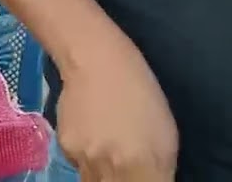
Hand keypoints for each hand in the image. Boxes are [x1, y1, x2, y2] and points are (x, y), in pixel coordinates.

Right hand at [56, 41, 177, 180]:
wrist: (96, 63)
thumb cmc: (141, 95)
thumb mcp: (166, 137)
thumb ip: (159, 171)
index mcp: (144, 166)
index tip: (145, 177)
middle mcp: (111, 168)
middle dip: (123, 181)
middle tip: (126, 165)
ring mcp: (84, 159)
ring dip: (104, 174)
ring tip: (111, 149)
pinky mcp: (65, 149)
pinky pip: (79, 165)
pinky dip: (87, 158)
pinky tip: (93, 134)